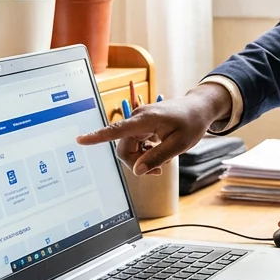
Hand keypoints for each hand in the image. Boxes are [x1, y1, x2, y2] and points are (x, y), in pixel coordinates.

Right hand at [75, 83, 230, 174]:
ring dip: (142, 159)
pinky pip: (135, 145)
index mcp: (144, 120)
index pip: (116, 130)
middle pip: (124, 149)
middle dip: (137, 163)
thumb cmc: (192, 123)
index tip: (80, 139)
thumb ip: (157, 157)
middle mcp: (137, 119)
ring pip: (129, 149)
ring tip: (162, 161)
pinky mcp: (141, 126)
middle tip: (159, 170)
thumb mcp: (179, 145)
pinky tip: (159, 152)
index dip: (97, 137)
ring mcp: (138, 122)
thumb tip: (137, 170)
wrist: (199, 108)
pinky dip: (144, 153)